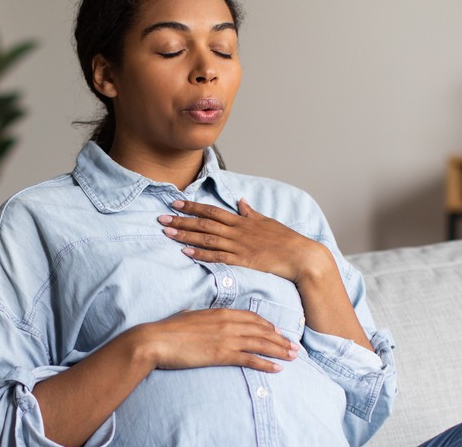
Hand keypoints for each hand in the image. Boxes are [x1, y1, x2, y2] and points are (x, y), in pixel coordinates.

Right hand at [135, 309, 297, 372]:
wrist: (157, 340)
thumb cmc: (168, 329)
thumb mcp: (187, 315)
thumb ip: (198, 315)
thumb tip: (194, 312)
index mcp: (221, 312)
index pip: (251, 317)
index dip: (267, 324)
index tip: (277, 330)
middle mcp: (228, 323)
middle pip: (262, 330)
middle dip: (280, 338)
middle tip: (294, 345)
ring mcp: (227, 338)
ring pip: (261, 343)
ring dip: (280, 350)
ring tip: (293, 356)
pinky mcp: (223, 354)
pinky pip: (251, 359)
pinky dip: (266, 364)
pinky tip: (277, 368)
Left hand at [159, 199, 333, 283]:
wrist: (300, 256)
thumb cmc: (285, 239)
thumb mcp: (267, 221)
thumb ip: (250, 212)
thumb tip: (240, 201)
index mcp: (242, 221)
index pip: (212, 211)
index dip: (192, 207)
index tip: (175, 203)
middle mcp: (237, 231)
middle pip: (204, 224)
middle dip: (181, 220)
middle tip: (161, 218)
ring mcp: (239, 246)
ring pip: (206, 239)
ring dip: (185, 236)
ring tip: (167, 233)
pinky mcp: (242, 261)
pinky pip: (217, 257)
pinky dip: (200, 254)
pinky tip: (186, 252)